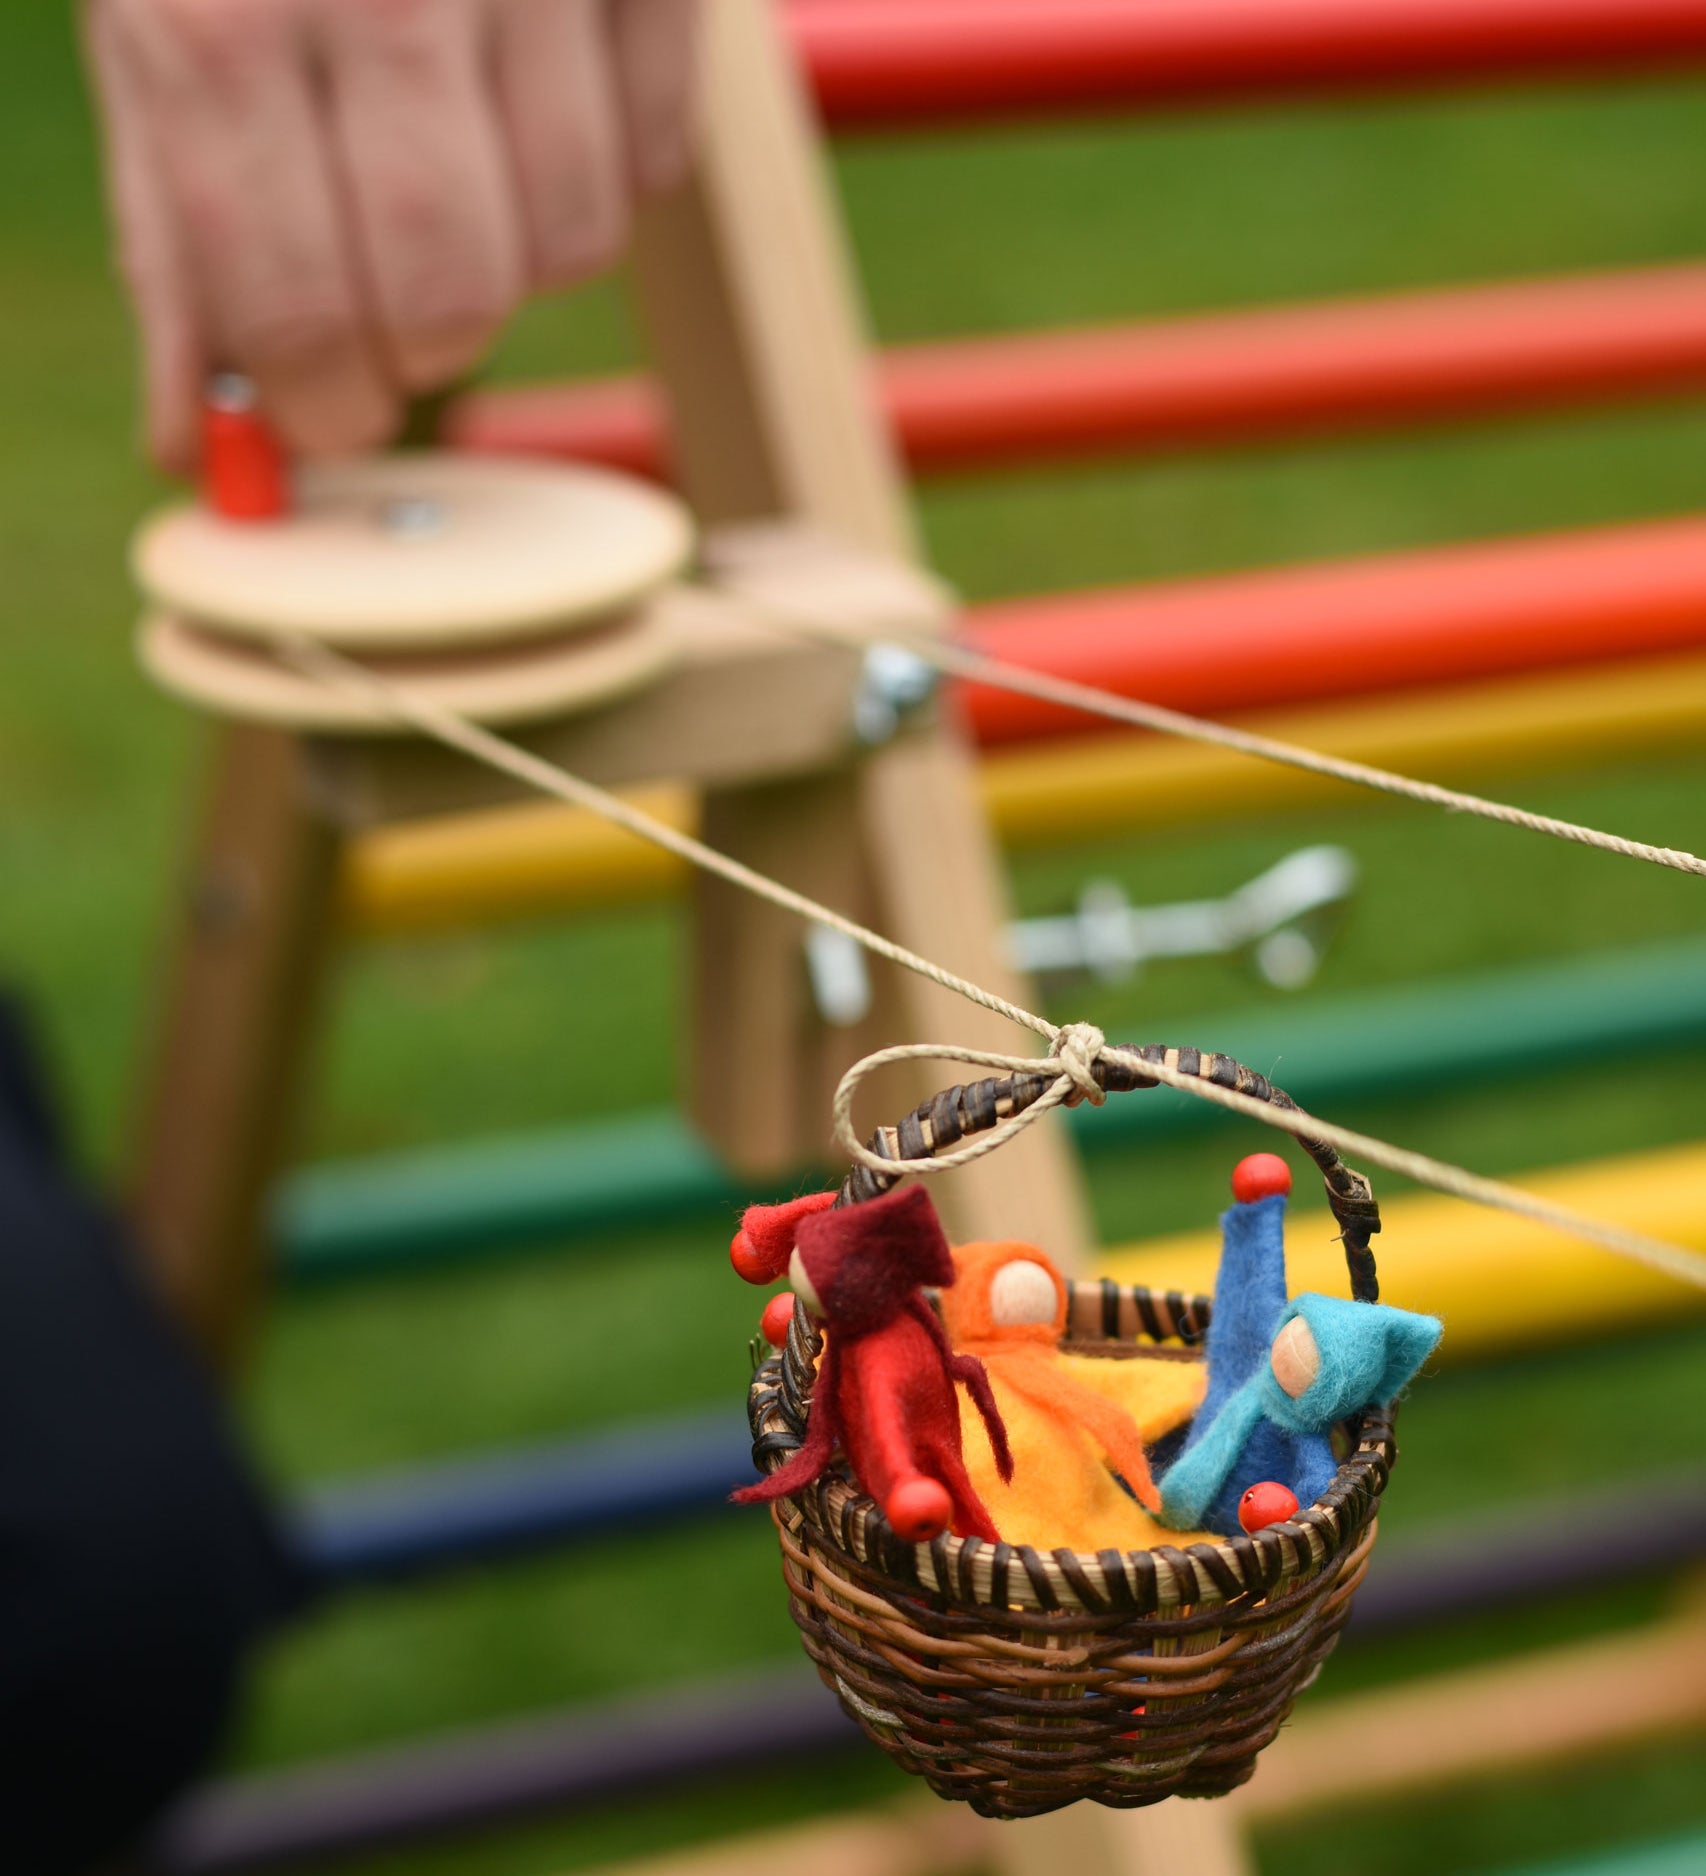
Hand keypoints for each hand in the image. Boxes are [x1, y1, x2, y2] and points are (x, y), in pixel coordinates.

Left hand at [83, 0, 696, 469]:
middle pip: (450, 296)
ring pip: (571, 245)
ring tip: (467, 163)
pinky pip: (656, 163)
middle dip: (424, 343)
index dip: (317, 399)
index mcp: (216, 11)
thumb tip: (194, 435)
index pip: (291, 299)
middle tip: (406, 316)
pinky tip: (543, 92)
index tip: (329, 415)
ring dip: (519, 253)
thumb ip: (177, 228)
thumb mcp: (163, 16)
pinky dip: (604, 170)